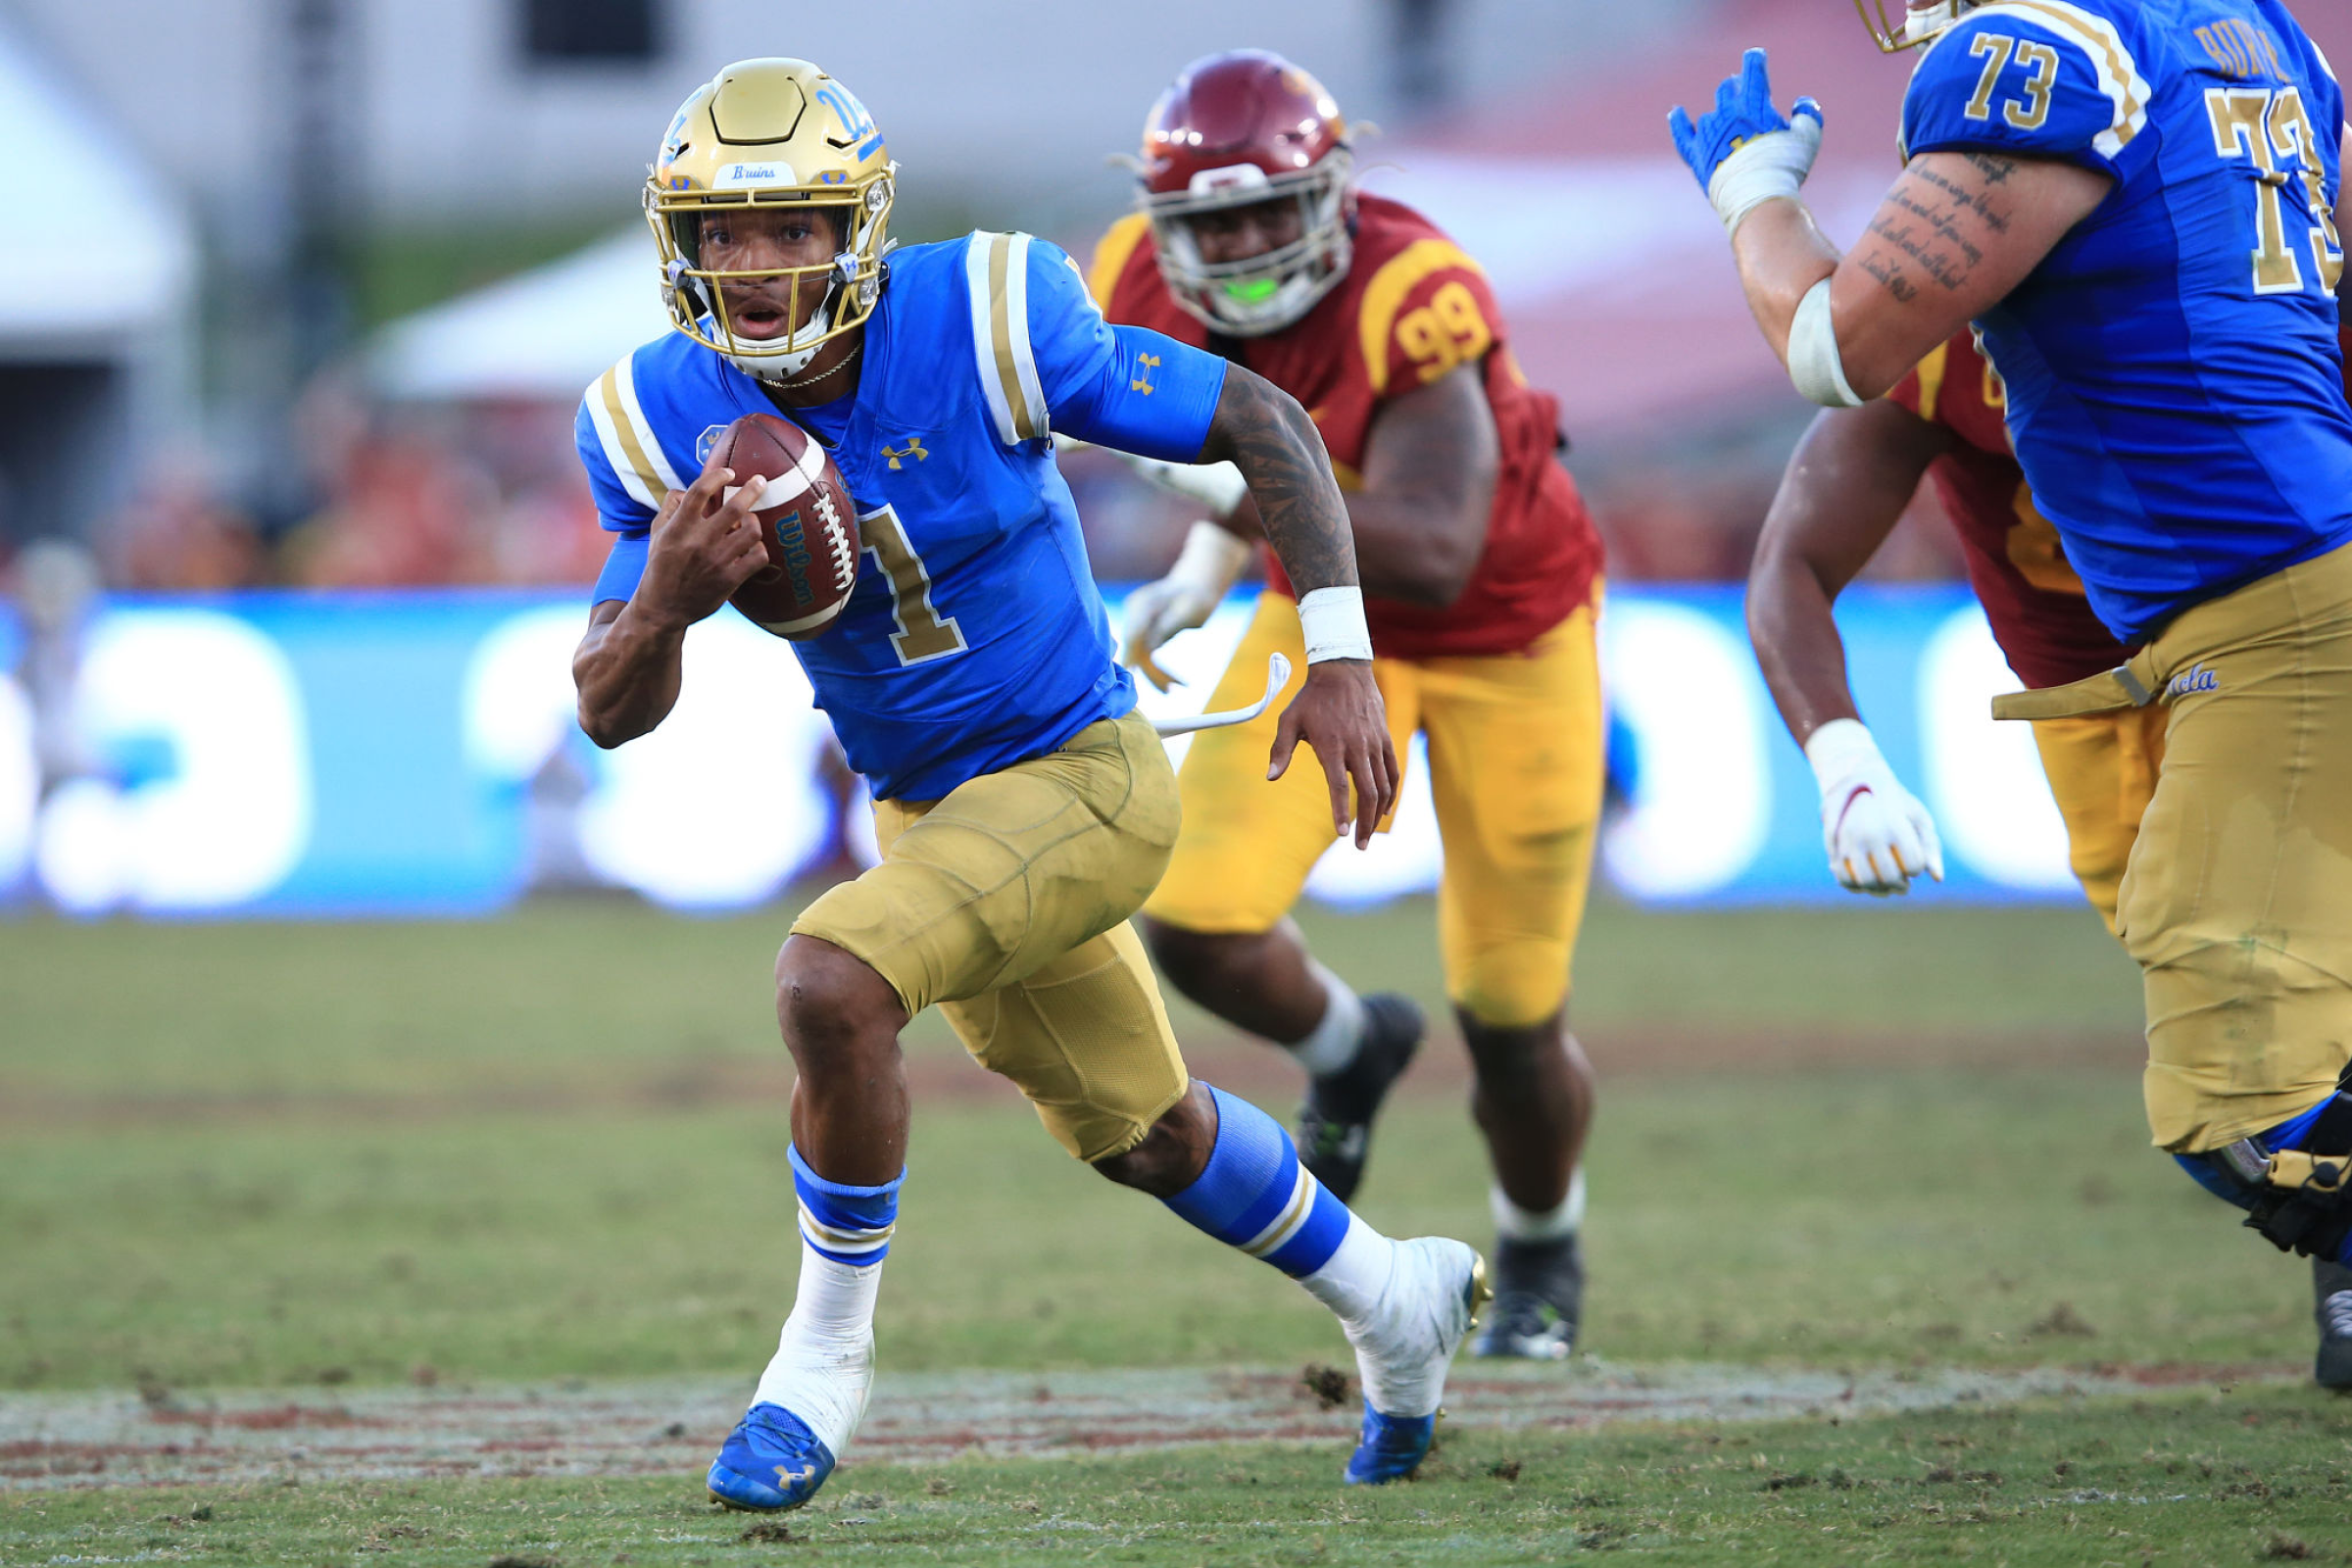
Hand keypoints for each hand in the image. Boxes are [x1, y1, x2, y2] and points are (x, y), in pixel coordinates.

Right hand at [637, 453, 771, 629]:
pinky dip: (759, 548)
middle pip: (735, 508)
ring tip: (749, 521)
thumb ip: (669, 508)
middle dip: (752, 489)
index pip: (699, 492)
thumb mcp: (656, 534)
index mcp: (678, 528)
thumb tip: (685, 489)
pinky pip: (758, 557)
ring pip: (752, 531)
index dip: (717, 477)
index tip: (728, 473)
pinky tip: (752, 547)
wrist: (662, 609)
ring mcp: (717, 562)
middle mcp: (699, 543)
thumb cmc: (660, 567)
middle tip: (760, 481)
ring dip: (754, 521)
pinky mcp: (730, 580)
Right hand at [1120, 520, 1252, 691]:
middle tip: (1170, 690)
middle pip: (1136, 648)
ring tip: (1176, 689)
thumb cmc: (1198, 595)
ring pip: (1141, 656)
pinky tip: (1173, 683)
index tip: (1130, 674)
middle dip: (1151, 671)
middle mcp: (1136, 614)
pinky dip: (1159, 670)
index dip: (1129, 654)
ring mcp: (1139, 625)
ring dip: (1156, 675)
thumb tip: (1150, 647)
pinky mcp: (1146, 635)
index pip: (1132, 633)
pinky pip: (1148, 657)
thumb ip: (1168, 626)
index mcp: (1142, 604)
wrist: (1199, 585)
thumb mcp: (1189, 610)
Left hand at [1268, 660, 1398, 850]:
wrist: (1344, 670)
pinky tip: (1384, 809)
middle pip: (1368, 793)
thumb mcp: (1289, 719)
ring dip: (1378, 813)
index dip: (1341, 811)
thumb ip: (1280, 750)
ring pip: (1384, 786)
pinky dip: (1391, 793)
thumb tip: (1271, 777)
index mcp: (1332, 745)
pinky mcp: (1386, 739)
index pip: (1339, 786)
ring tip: (1369, 833)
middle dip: (1365, 823)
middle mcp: (1357, 747)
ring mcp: (1375, 743)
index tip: (1342, 834)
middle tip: (1359, 846)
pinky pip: (1393, 771)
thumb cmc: (1312, 698)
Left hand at [1669, 48, 1823, 235]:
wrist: (1759, 198)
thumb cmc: (1787, 166)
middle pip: (1726, 90)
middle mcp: (1728, 113)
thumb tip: (1802, 104)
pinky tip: (1676, 113)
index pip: (1752, 71)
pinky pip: (1683, 135)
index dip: (1754, 60)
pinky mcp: (1697, 156)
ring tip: (1729, 122)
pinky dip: (1680, 123)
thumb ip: (1807, 115)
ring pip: (1711, 115)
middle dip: (1734, 87)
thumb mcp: (1807, 137)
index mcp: (1754, 103)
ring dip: (1720, 115)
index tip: (1755, 56)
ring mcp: (1709, 134)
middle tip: (1739, 89)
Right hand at [1804, 719, 1943, 895]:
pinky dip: (1857, 887)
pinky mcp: (1833, 846)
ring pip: (1866, 882)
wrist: (1856, 781)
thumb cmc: (1896, 803)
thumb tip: (1937, 878)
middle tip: (1904, 884)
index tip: (1915, 863)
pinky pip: (1844, 878)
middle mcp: (1869, 832)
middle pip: (1890, 877)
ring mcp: (1849, 840)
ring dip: (1879, 891)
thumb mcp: (1918, 816)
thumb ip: (1930, 846)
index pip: (1913, 865)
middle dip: (1901, 886)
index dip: (1917, 869)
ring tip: (1887, 887)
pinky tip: (1867, 884)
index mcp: (1894, 824)